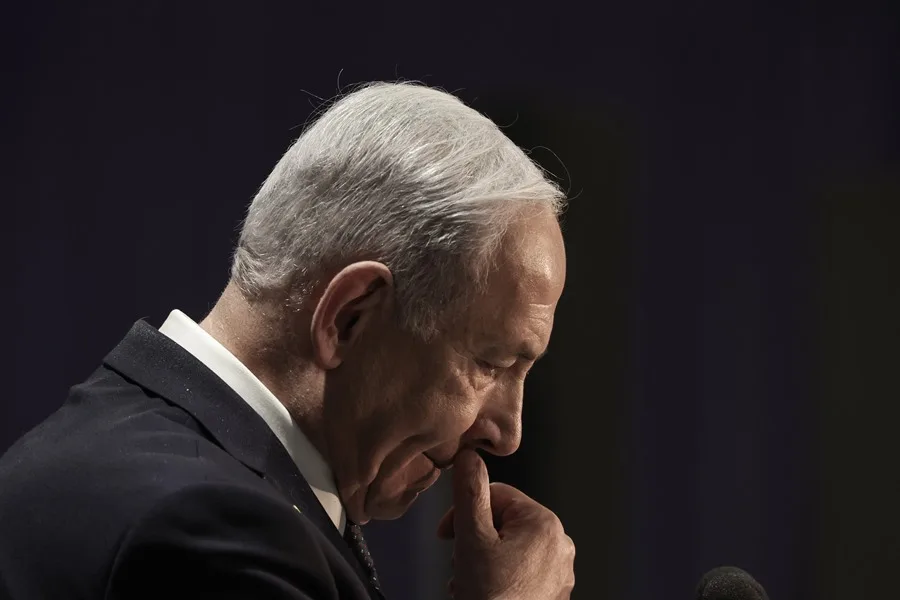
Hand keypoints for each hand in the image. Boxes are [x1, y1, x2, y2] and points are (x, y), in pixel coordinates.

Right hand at [437, 450, 574, 599]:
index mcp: (545, 523)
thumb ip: (469, 492)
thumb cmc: (489, 598)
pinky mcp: (554, 593)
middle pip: (503, 521)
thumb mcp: (471, 538)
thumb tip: (468, 455)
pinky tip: (485, 592)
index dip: (465, 511)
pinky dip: (500, 576)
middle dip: (474, 539)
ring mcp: (560, 571)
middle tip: (459, 563)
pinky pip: (522, 570)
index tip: (446, 535)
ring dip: (483, 559)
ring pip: (510, 547)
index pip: (496, 495)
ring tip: (470, 583)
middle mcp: (560, 544)